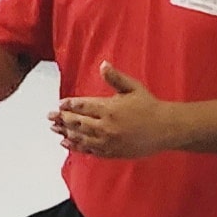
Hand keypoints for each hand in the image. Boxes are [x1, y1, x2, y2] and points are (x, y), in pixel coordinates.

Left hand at [53, 63, 181, 157]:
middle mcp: (106, 126)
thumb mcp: (133, 88)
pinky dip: (76, 146)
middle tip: (49, 116)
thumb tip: (103, 64)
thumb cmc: (149, 106)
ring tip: (54, 128)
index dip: (69, 105)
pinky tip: (66, 143)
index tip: (60, 104)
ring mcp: (108, 141)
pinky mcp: (112, 152)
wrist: (167, 128)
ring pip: (80, 137)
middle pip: (77, 122)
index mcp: (109, 108)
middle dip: (62, 119)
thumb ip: (115, 78)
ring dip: (65, 132)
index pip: (82, 106)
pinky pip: (89, 150)